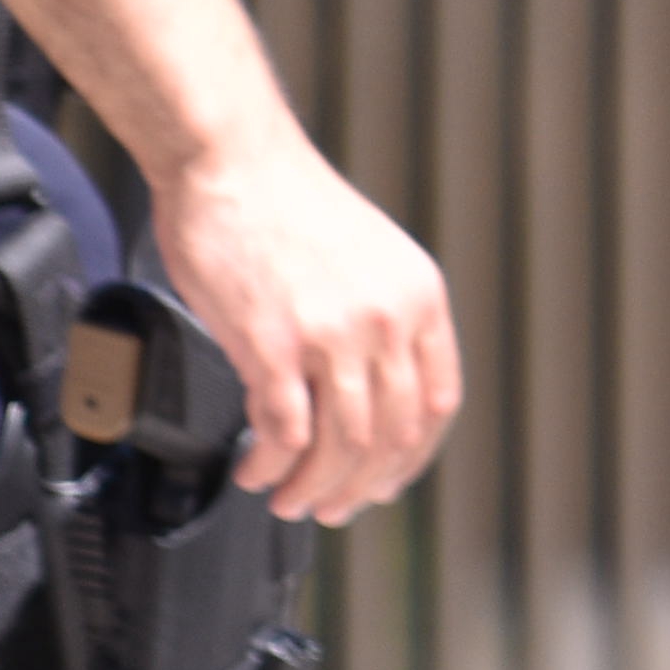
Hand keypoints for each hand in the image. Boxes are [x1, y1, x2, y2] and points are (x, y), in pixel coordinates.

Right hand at [140, 136, 461, 522]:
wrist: (232, 161)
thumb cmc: (285, 206)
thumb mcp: (368, 260)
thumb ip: (380, 319)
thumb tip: (370, 393)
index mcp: (420, 298)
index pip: (437, 405)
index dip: (411, 458)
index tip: (385, 482)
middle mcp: (388, 319)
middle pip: (390, 437)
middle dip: (359, 487)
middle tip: (331, 509)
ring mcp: (334, 334)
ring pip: (341, 447)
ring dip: (312, 488)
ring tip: (286, 499)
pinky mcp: (275, 344)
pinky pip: (284, 433)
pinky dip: (270, 466)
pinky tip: (254, 472)